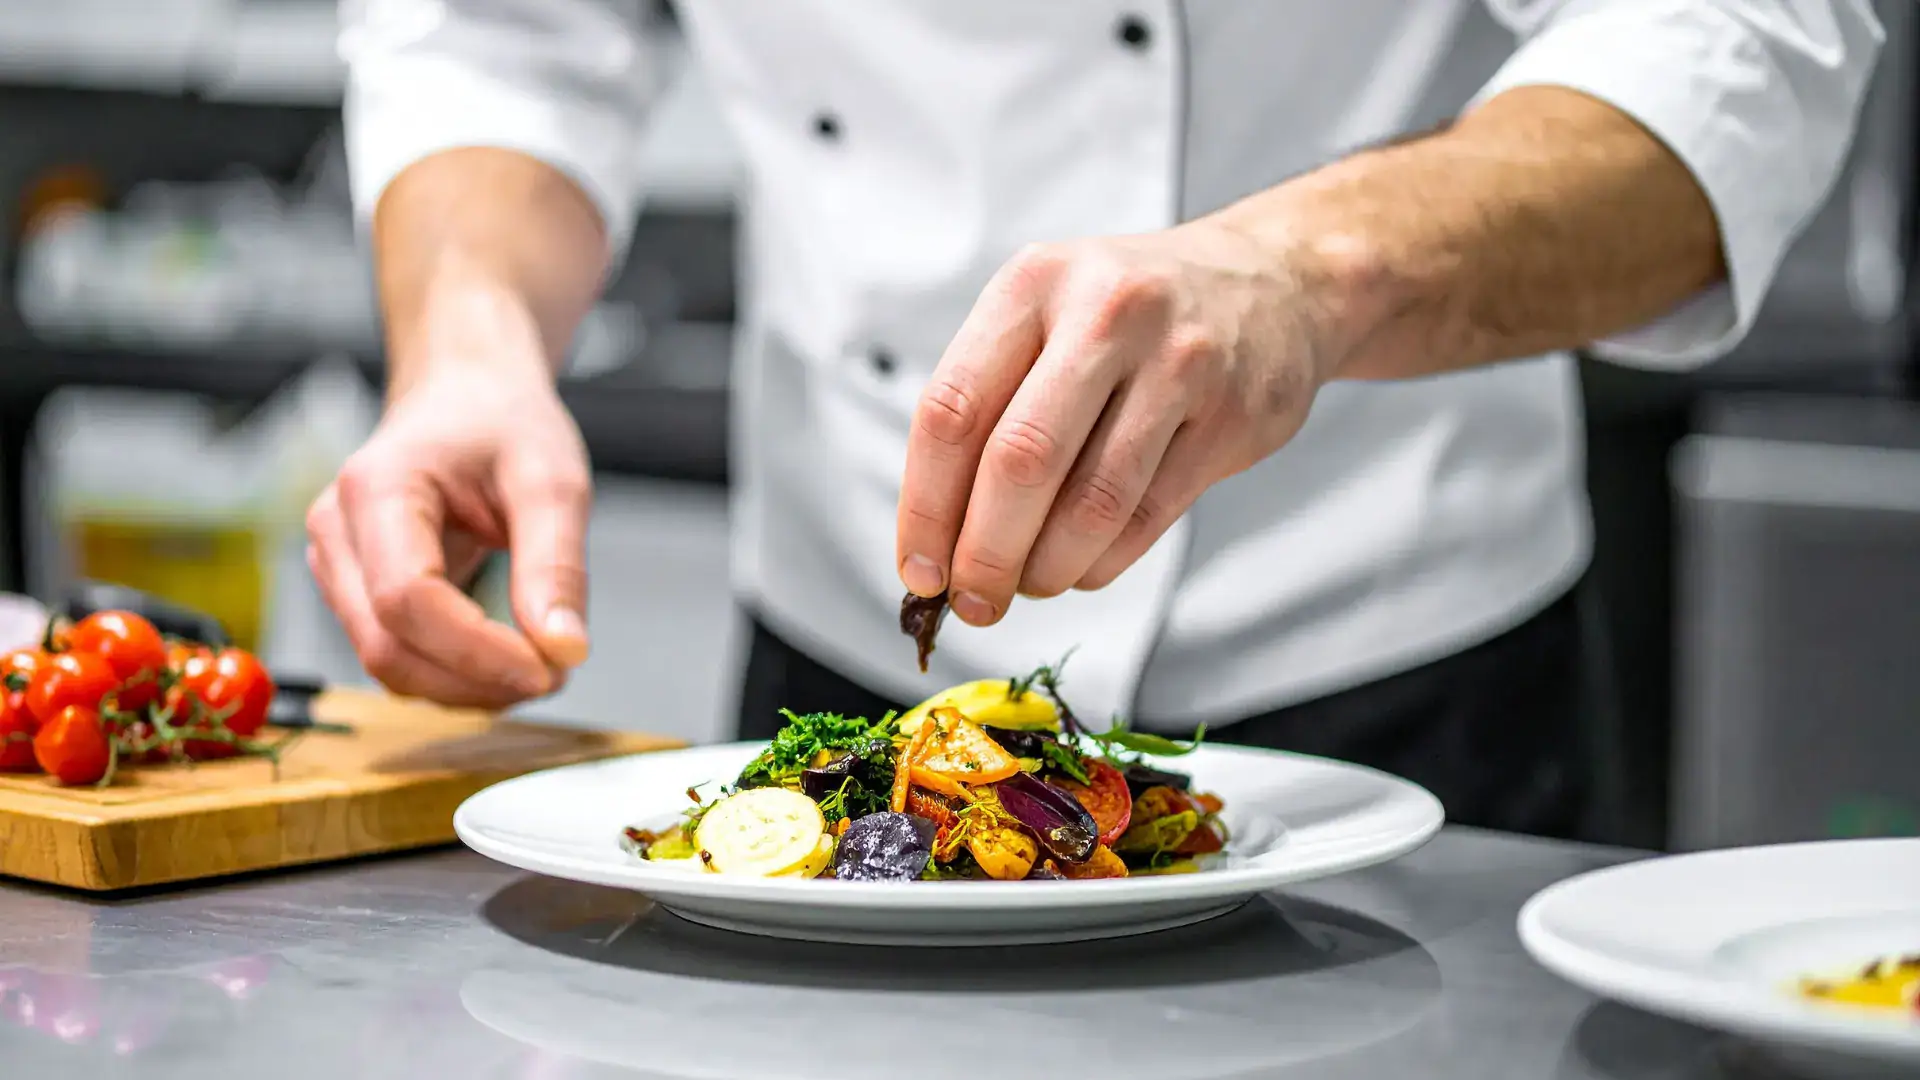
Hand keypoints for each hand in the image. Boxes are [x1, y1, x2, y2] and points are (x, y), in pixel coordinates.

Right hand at [306, 367, 591, 707]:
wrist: (466, 395)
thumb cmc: (503, 423)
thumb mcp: (552, 480)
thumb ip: (557, 565)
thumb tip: (564, 651)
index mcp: (377, 487)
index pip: (407, 599)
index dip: (477, 651)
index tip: (550, 669)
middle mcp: (338, 530)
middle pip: (387, 645)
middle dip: (476, 680)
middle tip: (557, 675)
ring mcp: (337, 564)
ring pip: (387, 663)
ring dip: (466, 687)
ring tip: (540, 666)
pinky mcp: (355, 590)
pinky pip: (396, 655)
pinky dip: (452, 675)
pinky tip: (506, 662)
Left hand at [896, 220, 1350, 625]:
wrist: (1272, 282)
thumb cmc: (1127, 316)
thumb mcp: (1046, 314)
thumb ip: (988, 405)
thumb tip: (936, 540)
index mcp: (1034, 284)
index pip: (952, 410)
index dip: (924, 506)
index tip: (918, 570)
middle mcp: (1106, 314)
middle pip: (1020, 461)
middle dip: (985, 554)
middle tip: (973, 601)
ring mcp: (1178, 364)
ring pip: (1091, 503)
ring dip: (1046, 569)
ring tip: (1028, 585)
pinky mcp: (1230, 418)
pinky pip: (1147, 517)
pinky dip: (1100, 562)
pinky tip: (1081, 567)